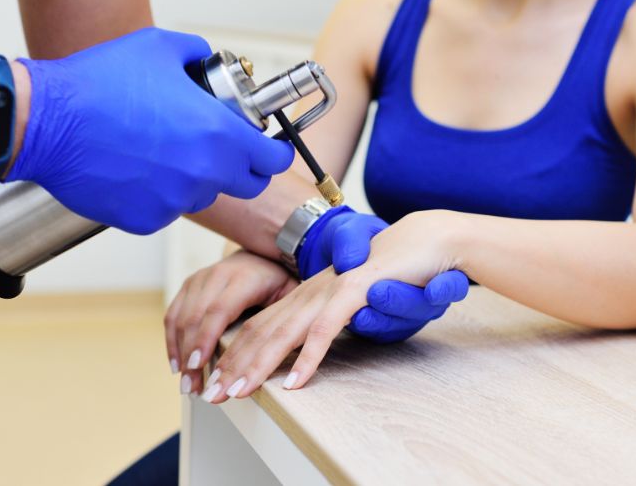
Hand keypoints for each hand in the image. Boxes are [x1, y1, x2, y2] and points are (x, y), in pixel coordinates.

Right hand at [6, 28, 293, 233]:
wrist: (46, 121)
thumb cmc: (99, 82)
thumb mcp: (159, 48)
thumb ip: (197, 56)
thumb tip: (207, 64)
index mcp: (217, 134)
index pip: (273, 160)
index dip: (272, 151)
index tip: (265, 145)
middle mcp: (201, 173)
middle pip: (245, 185)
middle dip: (239, 166)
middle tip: (216, 147)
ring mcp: (173, 202)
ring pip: (200, 194)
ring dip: (192, 177)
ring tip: (158, 148)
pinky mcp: (144, 220)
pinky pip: (164, 209)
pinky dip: (157, 193)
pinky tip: (133, 166)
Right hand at [164, 250, 296, 395]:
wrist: (259, 253)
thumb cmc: (277, 279)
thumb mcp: (289, 293)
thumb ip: (287, 317)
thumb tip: (291, 351)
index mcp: (243, 279)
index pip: (218, 310)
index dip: (205, 339)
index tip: (198, 366)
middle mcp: (217, 276)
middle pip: (195, 318)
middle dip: (190, 355)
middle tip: (192, 386)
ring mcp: (199, 279)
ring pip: (181, 318)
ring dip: (179, 353)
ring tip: (186, 383)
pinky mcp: (188, 285)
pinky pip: (173, 314)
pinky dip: (172, 341)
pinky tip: (176, 365)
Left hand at [200, 210, 466, 401]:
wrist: (423, 241)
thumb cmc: (390, 276)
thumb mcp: (349, 306)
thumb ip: (327, 323)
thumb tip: (305, 350)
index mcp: (305, 294)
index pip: (260, 326)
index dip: (236, 353)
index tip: (217, 380)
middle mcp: (310, 291)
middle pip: (262, 331)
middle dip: (234, 365)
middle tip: (212, 395)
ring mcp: (329, 289)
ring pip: (284, 333)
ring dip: (258, 366)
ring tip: (238, 392)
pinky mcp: (354, 291)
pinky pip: (325, 329)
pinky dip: (308, 358)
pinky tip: (295, 384)